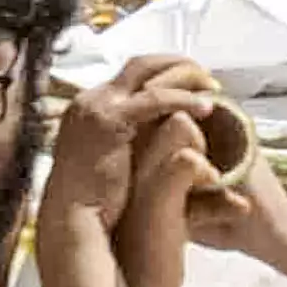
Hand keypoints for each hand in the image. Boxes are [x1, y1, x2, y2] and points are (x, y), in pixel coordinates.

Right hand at [44, 57, 222, 238]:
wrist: (72, 221)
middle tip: (207, 78)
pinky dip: (184, 99)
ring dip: (185, 75)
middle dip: (177, 65)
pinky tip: (207, 107)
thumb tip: (143, 146)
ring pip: (149, 73)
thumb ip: (122, 147)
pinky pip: (156, 98)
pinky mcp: (112, 120)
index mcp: (88, 109)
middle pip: (140, 65)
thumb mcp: (104, 165)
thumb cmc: (91, 206)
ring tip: (214, 87)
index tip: (190, 83)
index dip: (163, 75)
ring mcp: (99, 107)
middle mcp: (90, 100)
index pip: (130, 77)